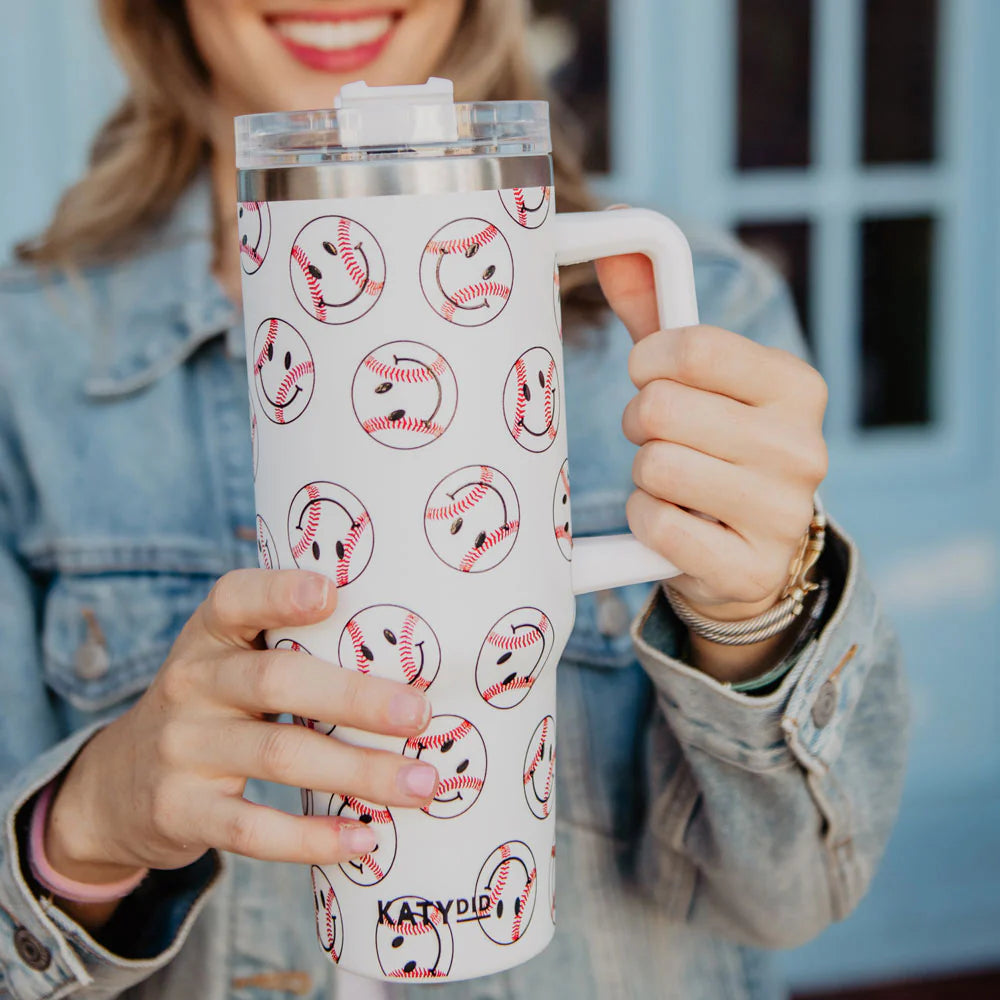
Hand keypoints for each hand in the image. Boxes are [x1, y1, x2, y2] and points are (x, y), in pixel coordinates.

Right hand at [46, 570, 436, 893]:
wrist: (117, 785)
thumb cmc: (212, 708)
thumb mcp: (230, 663)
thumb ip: (294, 651)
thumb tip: (412, 665)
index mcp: (211, 636)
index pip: (234, 599)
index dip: (279, 592)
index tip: (330, 594)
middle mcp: (190, 683)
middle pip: (275, 682)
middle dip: (354, 698)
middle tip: (419, 714)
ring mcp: (181, 748)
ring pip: (278, 756)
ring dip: (358, 771)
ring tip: (421, 782)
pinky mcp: (179, 811)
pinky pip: (251, 829)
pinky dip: (312, 838)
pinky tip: (363, 840)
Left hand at [597, 254, 827, 677]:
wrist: (748, 555)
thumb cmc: (713, 448)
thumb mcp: (695, 379)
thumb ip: (655, 309)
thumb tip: (616, 233)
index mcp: (796, 386)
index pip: (693, 348)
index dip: (647, 362)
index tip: (647, 378)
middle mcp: (802, 447)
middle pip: (662, 409)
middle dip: (641, 424)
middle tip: (660, 441)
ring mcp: (782, 513)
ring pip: (655, 467)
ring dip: (643, 476)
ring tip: (673, 483)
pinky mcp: (750, 568)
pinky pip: (657, 526)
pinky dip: (646, 522)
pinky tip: (675, 524)